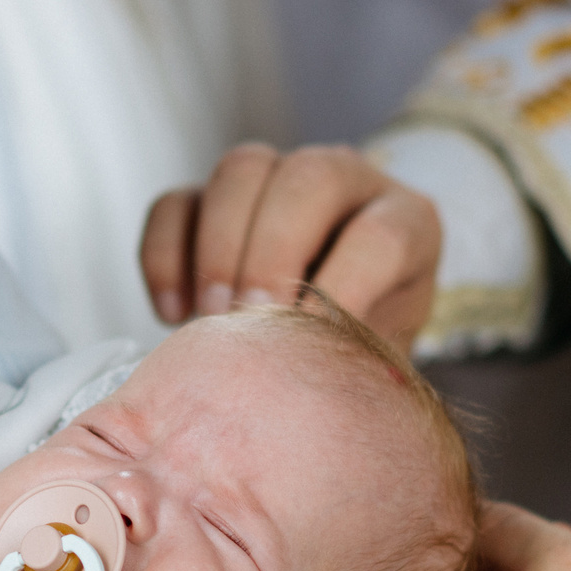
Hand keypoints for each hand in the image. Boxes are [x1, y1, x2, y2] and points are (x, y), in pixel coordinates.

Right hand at [139, 143, 439, 350]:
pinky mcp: (210, 198)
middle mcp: (344, 181)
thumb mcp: (381, 360)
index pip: (382, 234)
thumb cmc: (364, 351)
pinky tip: (172, 313)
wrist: (327, 336)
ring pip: (241, 170)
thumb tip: (316, 400)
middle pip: (307, 178)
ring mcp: (275, 179)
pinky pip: (174, 203)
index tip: (312, 338)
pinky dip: (165, 256)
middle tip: (250, 319)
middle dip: (272, 252)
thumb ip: (361, 367)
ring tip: (211, 319)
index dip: (346, 285)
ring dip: (219, 247)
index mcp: (406, 221)